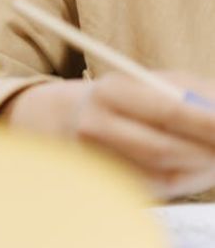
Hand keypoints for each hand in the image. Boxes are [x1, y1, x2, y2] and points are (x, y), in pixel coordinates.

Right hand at [2, 72, 214, 198]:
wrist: (67, 118)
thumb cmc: (123, 97)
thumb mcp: (152, 81)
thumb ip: (191, 92)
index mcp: (111, 91)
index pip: (168, 110)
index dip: (208, 122)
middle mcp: (97, 125)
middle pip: (164, 148)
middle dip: (208, 151)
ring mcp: (97, 158)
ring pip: (164, 171)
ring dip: (202, 167)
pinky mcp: (107, 181)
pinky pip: (158, 186)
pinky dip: (188, 178)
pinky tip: (199, 167)